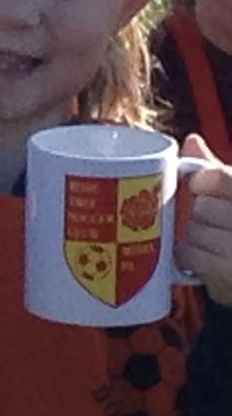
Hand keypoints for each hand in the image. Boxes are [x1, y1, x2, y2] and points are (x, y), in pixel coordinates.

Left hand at [177, 134, 231, 306]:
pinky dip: (188, 256)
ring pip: (193, 232)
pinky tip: (199, 257)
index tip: (198, 186)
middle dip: (198, 214)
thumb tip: (191, 141)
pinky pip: (190, 256)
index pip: (220, 177)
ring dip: (192, 237)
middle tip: (208, 221)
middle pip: (202, 207)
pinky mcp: (228, 274)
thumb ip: (218, 172)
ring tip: (208, 241)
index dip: (202, 181)